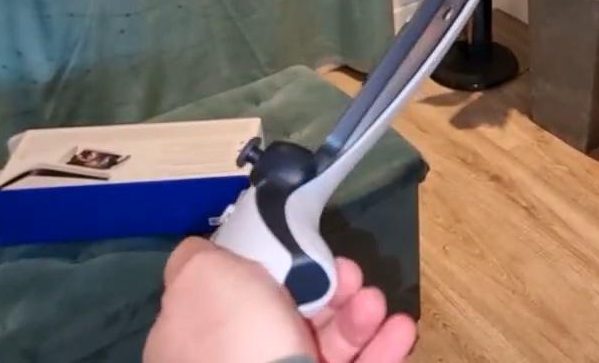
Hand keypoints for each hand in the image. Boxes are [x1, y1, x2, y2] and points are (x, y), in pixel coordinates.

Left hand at [144, 237, 416, 362]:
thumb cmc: (237, 338)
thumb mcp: (202, 277)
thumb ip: (198, 258)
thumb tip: (202, 253)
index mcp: (200, 337)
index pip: (234, 294)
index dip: (270, 267)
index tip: (299, 248)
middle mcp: (240, 361)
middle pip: (291, 312)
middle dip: (330, 287)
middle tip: (350, 274)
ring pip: (330, 340)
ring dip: (360, 314)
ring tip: (374, 303)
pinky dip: (382, 347)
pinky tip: (400, 330)